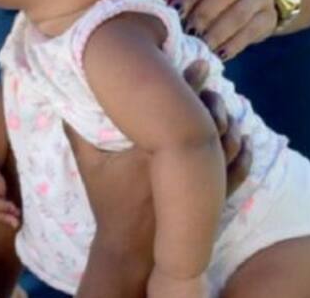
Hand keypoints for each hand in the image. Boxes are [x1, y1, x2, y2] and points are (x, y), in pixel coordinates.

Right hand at [68, 61, 251, 296]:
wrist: (131, 247)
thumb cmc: (109, 201)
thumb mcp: (88, 163)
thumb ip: (77, 129)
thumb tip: (65, 94)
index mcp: (153, 148)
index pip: (180, 106)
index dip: (192, 80)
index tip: (198, 63)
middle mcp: (181, 163)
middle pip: (209, 120)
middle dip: (211, 98)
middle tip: (207, 85)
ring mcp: (202, 182)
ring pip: (228, 142)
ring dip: (228, 119)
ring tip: (220, 105)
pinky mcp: (214, 198)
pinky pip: (240, 169)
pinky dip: (243, 150)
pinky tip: (241, 135)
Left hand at [174, 0, 277, 59]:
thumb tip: (164, 16)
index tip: (175, 13)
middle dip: (204, 14)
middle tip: (188, 32)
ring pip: (239, 14)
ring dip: (218, 32)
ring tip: (201, 46)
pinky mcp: (270, 16)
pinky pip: (251, 32)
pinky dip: (233, 45)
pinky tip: (219, 54)